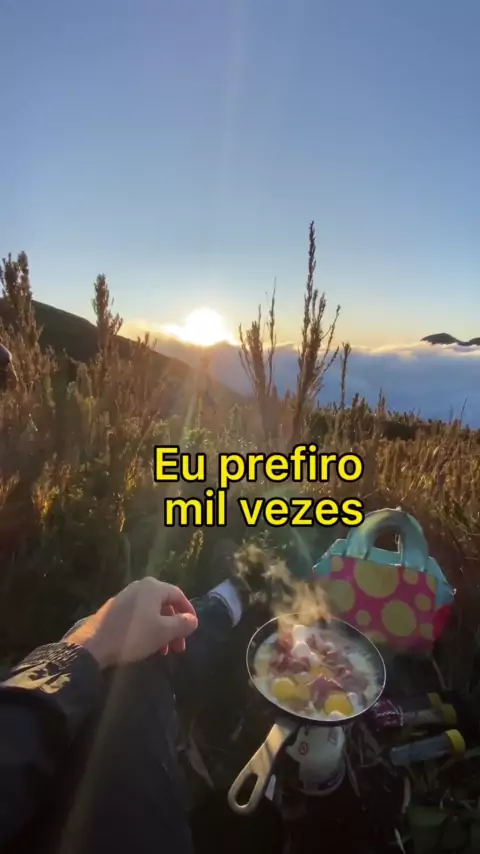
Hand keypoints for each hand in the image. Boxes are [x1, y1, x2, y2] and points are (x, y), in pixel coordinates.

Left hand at [66, 578, 197, 668]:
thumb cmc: (134, 636)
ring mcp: (126, 596)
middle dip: (175, 626)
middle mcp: (140, 586)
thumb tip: (193, 620)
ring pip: (152, 612)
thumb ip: (182, 624)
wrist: (95, 644)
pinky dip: (148, 628)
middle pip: (165, 604)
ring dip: (162, 630)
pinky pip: (139, 615)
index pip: (178, 595)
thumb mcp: (163, 632)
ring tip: (164, 651)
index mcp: (153, 587)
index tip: (192, 630)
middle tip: (179, 647)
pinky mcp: (115, 609)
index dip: (188, 612)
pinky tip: (148, 645)